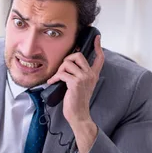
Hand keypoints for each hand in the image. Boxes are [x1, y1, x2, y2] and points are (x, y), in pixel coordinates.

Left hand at [47, 35, 104, 152]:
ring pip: (68, 63)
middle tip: (62, 69)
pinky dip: (54, 77)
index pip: (100, 58)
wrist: (78, 115)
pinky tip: (52, 82)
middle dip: (67, 59)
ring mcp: (83, 78)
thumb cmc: (77, 102)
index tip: (96, 37)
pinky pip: (62, 73)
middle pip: (78, 55)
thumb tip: (68, 66)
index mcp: (93, 75)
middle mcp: (90, 75)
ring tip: (57, 78)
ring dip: (59, 70)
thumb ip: (79, 76)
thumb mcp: (81, 86)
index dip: (98, 46)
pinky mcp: (75, 83)